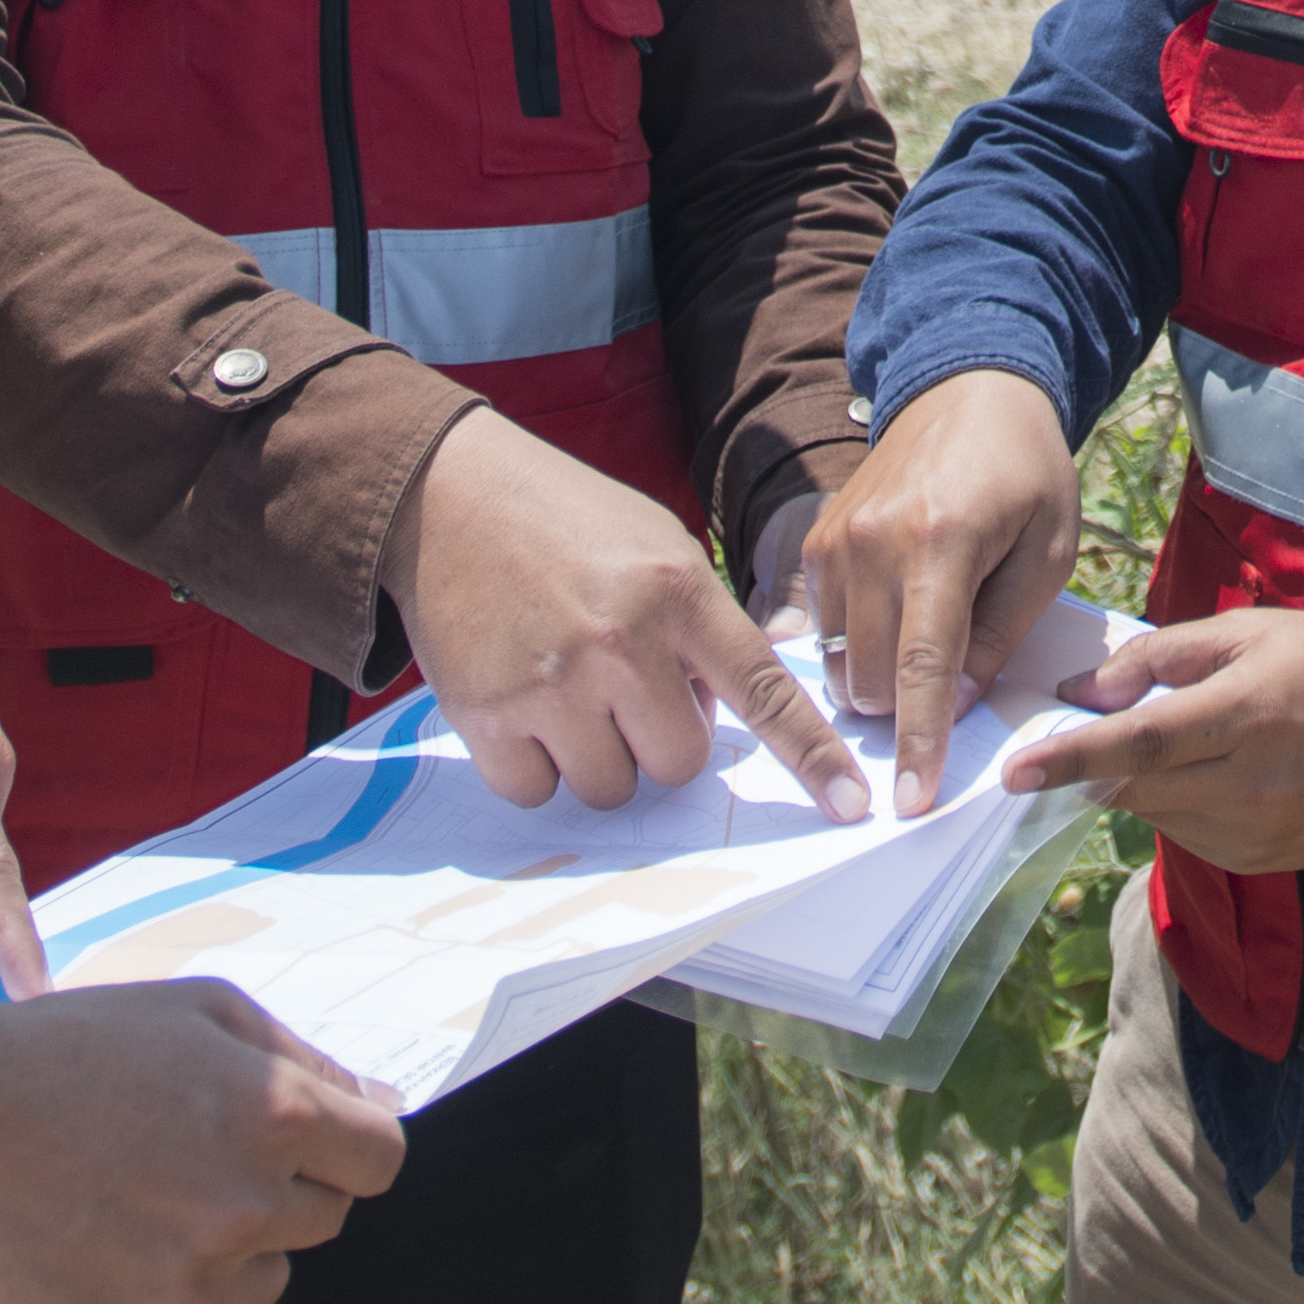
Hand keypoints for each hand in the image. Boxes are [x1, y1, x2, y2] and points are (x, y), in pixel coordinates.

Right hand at [0, 983, 406, 1303]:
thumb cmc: (73, 1050)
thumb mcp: (199, 1010)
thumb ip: (306, 1061)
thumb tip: (381, 1108)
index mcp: (275, 1116)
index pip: (380, 1161)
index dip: (341, 1146)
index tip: (292, 1141)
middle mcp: (243, 1210)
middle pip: (322, 1223)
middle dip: (274, 1191)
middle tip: (184, 1160)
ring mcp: (186, 1293)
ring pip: (260, 1290)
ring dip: (221, 1256)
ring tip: (135, 1206)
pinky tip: (115, 1267)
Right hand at [380, 409, 868, 820]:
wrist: (450, 496)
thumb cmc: (568, 523)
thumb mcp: (657, 546)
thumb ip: (699, 629)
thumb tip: (716, 722)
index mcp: (678, 591)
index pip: (763, 691)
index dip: (811, 757)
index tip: (853, 806)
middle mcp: (621, 640)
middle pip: (678, 763)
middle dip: (658, 737)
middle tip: (623, 683)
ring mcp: (552, 682)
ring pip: (610, 786)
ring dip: (597, 753)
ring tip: (568, 684)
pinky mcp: (487, 714)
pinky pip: (536, 792)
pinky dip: (533, 763)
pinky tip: (521, 699)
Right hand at [815, 372, 1082, 815]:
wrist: (969, 392)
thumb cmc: (1025, 475)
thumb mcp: (1047, 553)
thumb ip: (1002, 634)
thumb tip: (955, 707)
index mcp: (941, 541)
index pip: (922, 666)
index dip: (918, 742)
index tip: (912, 802)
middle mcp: (874, 541)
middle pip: (870, 679)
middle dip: (906, 711)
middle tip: (953, 684)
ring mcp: (835, 540)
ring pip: (839, 664)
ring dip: (879, 682)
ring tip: (928, 640)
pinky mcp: (816, 542)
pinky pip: (823, 631)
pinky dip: (857, 648)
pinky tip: (897, 617)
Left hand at [1000, 607, 1303, 874]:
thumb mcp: (1245, 632)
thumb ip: (1160, 659)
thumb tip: (1084, 694)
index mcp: (1249, 712)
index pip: (1140, 744)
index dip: (1071, 757)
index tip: (1014, 772)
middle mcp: (1255, 783)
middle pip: (1140, 786)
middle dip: (1100, 765)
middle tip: (1092, 737)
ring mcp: (1262, 832)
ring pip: (1160, 816)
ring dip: (1147, 782)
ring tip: (1195, 741)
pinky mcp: (1267, 861)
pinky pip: (1192, 837)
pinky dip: (1182, 806)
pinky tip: (1220, 774)